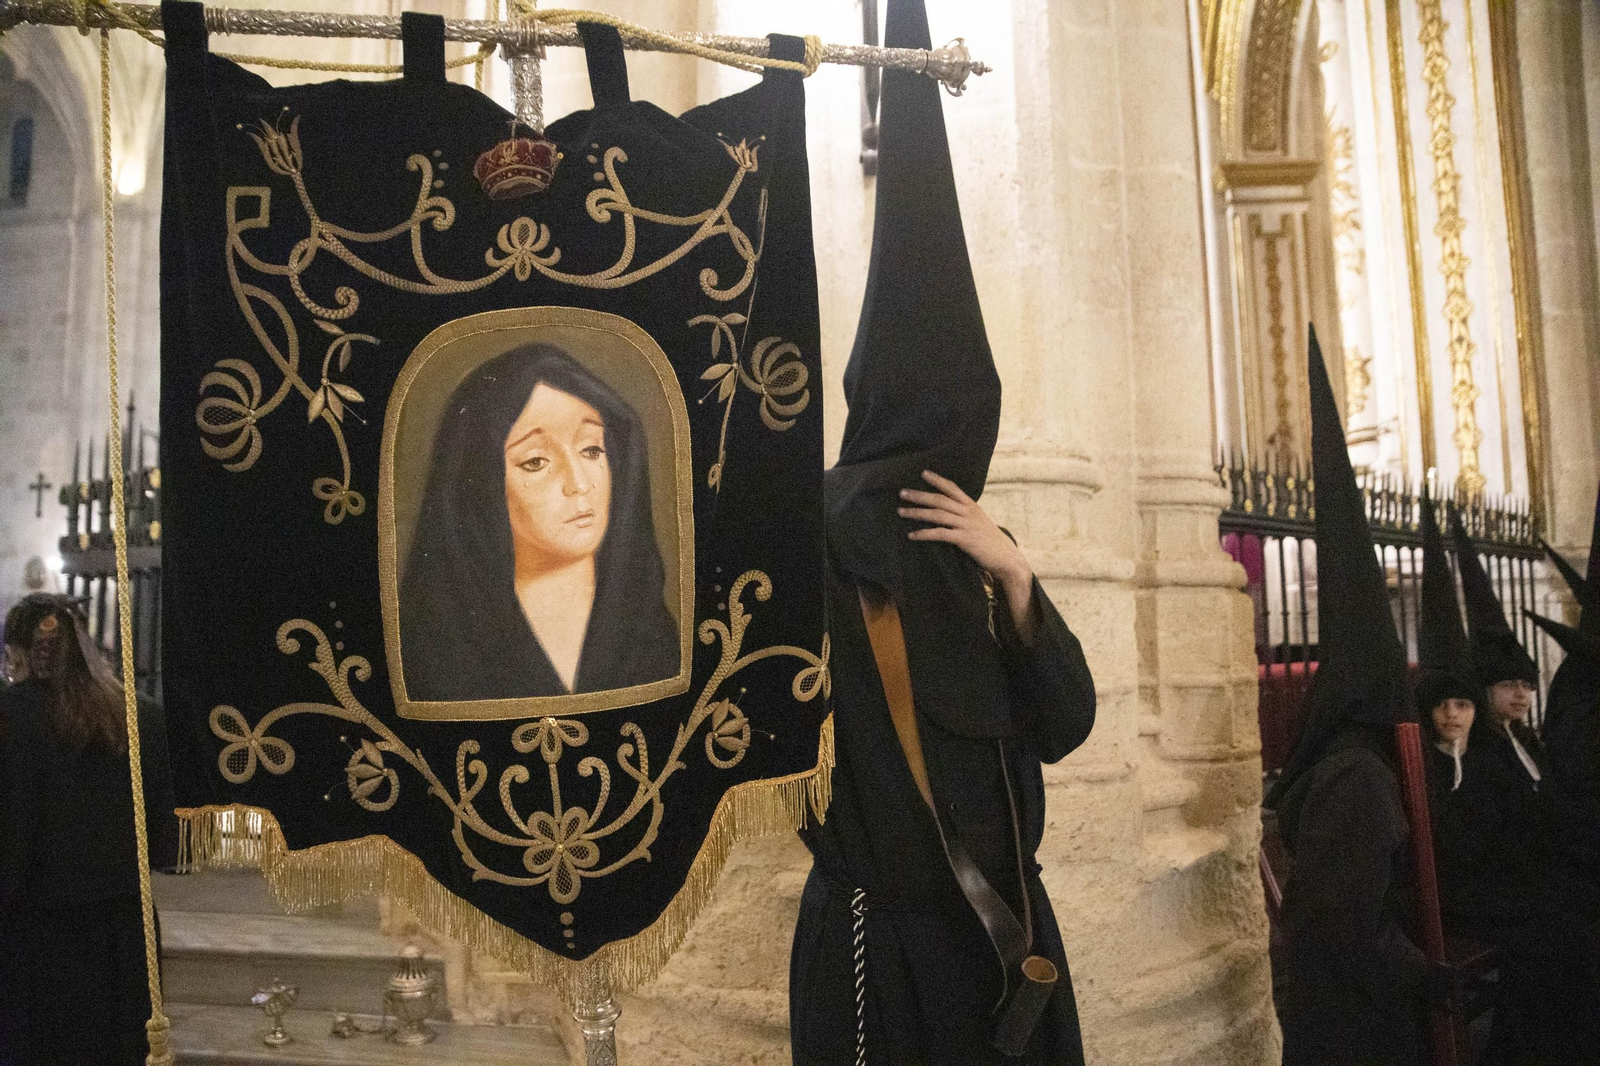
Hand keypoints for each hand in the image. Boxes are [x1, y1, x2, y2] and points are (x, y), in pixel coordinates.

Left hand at [898, 470, 1036, 640]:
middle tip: (902, 493)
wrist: (1006, 558)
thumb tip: (949, 513)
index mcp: (972, 506)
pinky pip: (940, 534)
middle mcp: (968, 512)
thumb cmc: (990, 542)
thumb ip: (965, 516)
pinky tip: (912, 535)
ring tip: (901, 511)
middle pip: (939, 499)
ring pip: (937, 515)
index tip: (923, 473)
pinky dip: (924, 534)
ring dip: (917, 512)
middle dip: (919, 495)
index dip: (937, 480)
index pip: (952, 488)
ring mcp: (966, 525)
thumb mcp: (979, 523)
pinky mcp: (964, 539)